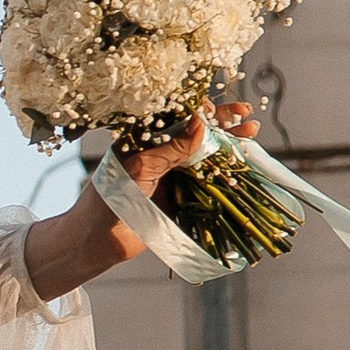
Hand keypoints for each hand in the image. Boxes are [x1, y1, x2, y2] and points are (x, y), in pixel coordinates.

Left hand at [28, 102, 251, 286]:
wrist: (98, 240)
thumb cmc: (108, 198)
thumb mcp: (140, 167)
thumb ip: (170, 148)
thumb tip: (201, 123)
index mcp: (142, 138)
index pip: (176, 116)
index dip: (199, 109)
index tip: (216, 110)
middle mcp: (159, 153)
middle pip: (197, 133)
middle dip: (222, 125)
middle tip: (246, 118)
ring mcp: (171, 175)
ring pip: (206, 156)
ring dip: (229, 146)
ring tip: (251, 135)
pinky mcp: (180, 197)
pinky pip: (208, 182)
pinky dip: (227, 175)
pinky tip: (244, 166)